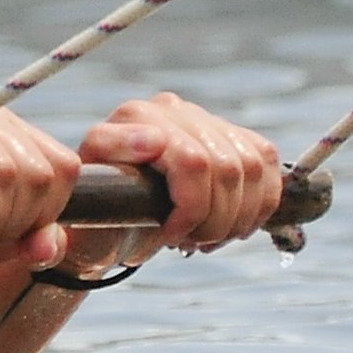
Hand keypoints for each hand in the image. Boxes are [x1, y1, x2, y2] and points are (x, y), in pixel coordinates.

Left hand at [80, 93, 282, 250]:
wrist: (109, 219)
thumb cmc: (96, 215)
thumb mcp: (85, 200)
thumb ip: (107, 167)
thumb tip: (155, 141)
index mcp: (135, 117)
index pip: (194, 162)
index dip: (192, 210)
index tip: (170, 238)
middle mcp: (171, 109)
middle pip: (229, 168)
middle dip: (216, 220)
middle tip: (191, 243)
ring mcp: (203, 119)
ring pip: (253, 167)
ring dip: (237, 217)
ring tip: (207, 237)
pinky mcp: (230, 135)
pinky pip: (267, 164)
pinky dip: (259, 204)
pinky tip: (232, 225)